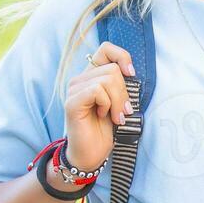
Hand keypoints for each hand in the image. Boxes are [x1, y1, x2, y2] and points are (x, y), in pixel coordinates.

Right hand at [64, 42, 135, 170]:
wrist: (92, 153)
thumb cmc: (105, 128)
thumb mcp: (118, 102)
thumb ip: (120, 85)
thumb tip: (131, 71)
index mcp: (91, 76)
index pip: (106, 49)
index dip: (122, 57)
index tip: (131, 74)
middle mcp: (80, 79)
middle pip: (112, 69)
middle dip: (124, 92)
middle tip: (122, 111)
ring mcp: (74, 90)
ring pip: (107, 79)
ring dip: (118, 101)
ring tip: (115, 116)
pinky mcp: (72, 102)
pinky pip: (97, 90)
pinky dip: (107, 104)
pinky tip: (103, 116)